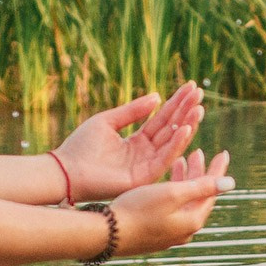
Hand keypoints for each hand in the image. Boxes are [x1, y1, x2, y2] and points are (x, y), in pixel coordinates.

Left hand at [51, 83, 205, 200]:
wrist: (66, 170)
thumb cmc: (81, 147)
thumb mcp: (108, 121)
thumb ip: (133, 110)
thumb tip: (157, 96)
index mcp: (136, 141)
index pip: (162, 119)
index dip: (176, 103)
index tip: (191, 87)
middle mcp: (145, 154)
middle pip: (171, 129)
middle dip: (186, 111)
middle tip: (199, 94)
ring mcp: (146, 166)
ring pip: (173, 143)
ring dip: (187, 125)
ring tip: (198, 108)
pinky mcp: (144, 178)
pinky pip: (165, 159)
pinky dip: (177, 144)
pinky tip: (185, 128)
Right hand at [107, 149, 233, 255]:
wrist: (107, 234)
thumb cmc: (138, 209)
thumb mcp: (172, 193)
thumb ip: (202, 186)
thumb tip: (231, 183)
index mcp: (192, 221)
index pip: (212, 191)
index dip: (217, 170)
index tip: (223, 152)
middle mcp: (184, 231)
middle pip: (199, 197)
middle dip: (199, 173)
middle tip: (198, 153)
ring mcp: (169, 234)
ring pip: (184, 203)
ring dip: (184, 181)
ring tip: (180, 161)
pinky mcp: (154, 234)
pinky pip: (171, 209)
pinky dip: (171, 192)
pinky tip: (163, 183)